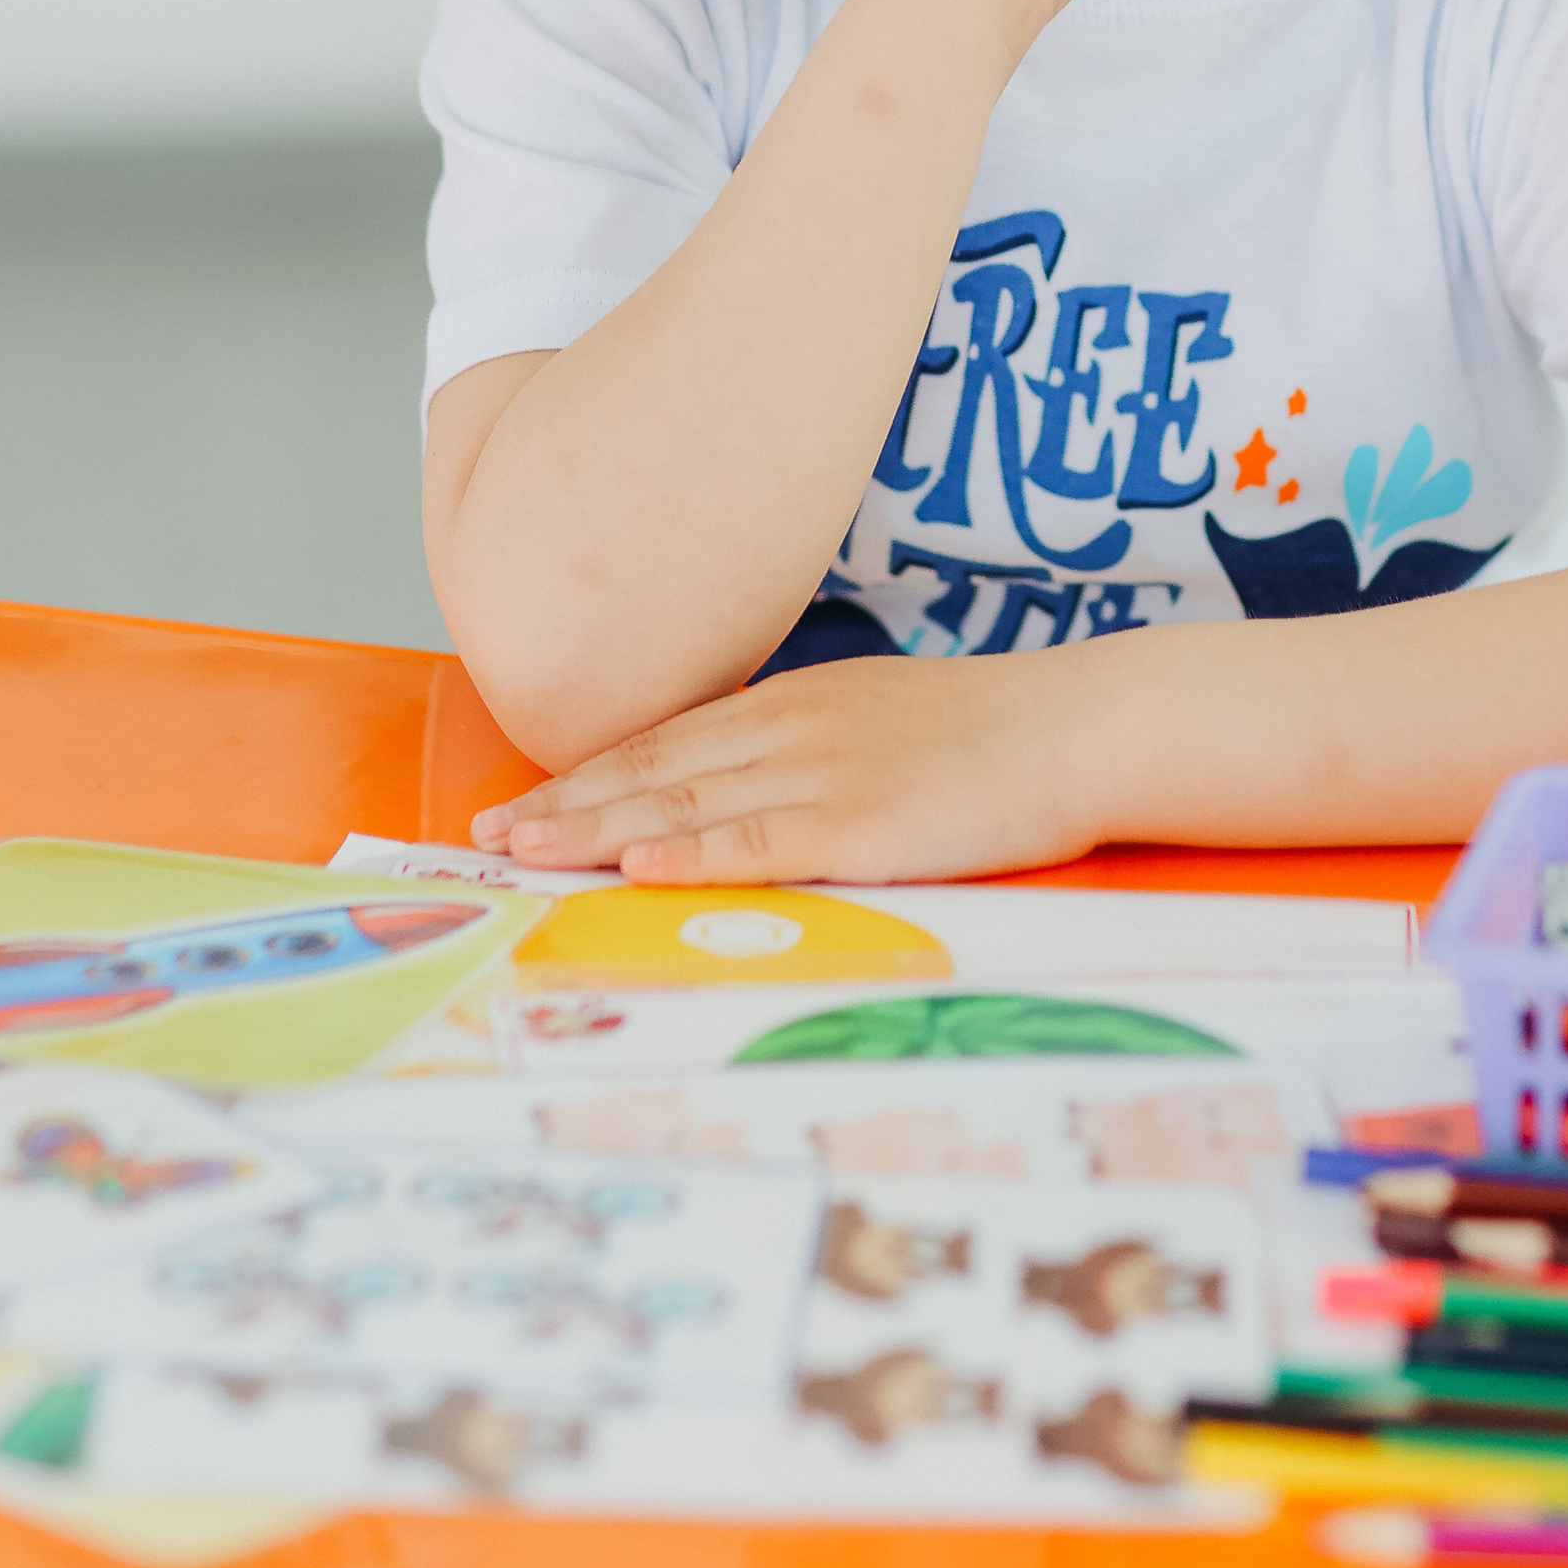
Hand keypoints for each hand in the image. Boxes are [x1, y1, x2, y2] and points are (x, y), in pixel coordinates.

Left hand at [475, 648, 1106, 884]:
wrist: (1081, 724)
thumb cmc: (997, 733)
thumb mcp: (886, 719)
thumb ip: (816, 747)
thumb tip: (756, 789)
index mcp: (798, 706)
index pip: (668, 741)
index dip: (589, 773)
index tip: (525, 799)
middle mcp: (793, 731)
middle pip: (653, 768)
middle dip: (563, 804)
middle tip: (486, 835)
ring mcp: (823, 775)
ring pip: (683, 804)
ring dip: (593, 830)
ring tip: (522, 851)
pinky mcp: (862, 825)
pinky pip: (758, 841)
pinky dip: (688, 852)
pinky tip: (634, 861)